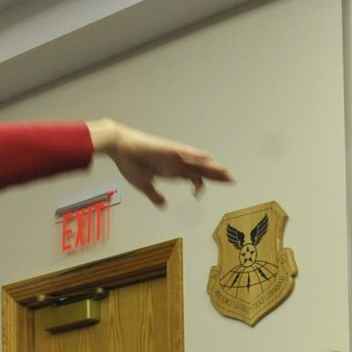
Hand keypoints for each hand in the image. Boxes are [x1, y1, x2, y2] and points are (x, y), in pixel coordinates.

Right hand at [88, 119, 232, 206]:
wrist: (118, 147)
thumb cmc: (130, 163)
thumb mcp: (144, 185)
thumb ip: (155, 195)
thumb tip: (163, 205)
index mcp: (171, 170)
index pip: (193, 177)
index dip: (202, 184)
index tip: (202, 194)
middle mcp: (176, 162)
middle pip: (201, 169)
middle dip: (216, 175)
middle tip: (232, 180)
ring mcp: (173, 155)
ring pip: (197, 161)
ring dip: (212, 166)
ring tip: (227, 172)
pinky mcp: (167, 149)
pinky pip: (185, 152)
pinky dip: (196, 156)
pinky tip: (208, 158)